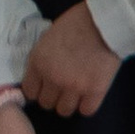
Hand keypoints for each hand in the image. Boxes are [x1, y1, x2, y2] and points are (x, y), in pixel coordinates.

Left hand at [22, 2, 120, 118]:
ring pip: (64, 110)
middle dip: (53, 96)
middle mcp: (53, 78)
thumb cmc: (76, 23)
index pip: (30, 92)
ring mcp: (74, 87)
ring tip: (77, 93)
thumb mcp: (48, 38)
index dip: (38, 90)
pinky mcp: (94, 91)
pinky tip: (90, 95)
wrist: (105, 22)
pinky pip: (86, 110)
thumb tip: (42, 75)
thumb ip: (43, 59)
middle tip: (63, 88)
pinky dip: (87, 104)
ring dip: (70, 102)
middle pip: (46, 103)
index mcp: (38, 63)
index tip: (46, 86)